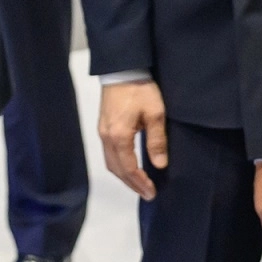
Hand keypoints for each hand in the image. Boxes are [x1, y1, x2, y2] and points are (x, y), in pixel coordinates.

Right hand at [98, 81, 169, 198]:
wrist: (122, 69)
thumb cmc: (141, 90)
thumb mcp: (155, 114)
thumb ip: (157, 141)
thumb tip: (159, 165)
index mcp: (119, 136)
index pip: (129, 168)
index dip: (140, 183)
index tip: (152, 192)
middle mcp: (106, 137)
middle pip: (116, 169)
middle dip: (131, 184)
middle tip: (147, 193)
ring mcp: (102, 132)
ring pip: (110, 162)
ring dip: (124, 176)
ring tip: (139, 183)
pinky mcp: (103, 126)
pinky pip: (109, 153)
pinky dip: (119, 165)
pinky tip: (130, 166)